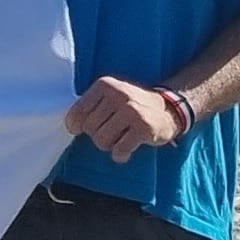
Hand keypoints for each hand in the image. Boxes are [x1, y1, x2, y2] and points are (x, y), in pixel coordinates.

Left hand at [67, 75, 191, 161]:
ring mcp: (131, 110)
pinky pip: (120, 149)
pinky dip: (121, 154)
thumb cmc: (133, 106)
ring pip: (101, 140)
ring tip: (121, 138)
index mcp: (105, 85)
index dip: (76, 126)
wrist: (169, 109)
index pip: (77, 112)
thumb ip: (89, 107)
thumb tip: (70, 126)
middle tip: (113, 132)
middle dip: (97, 136)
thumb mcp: (110, 96)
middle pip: (89, 128)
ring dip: (109, 146)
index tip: (81, 130)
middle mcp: (118, 95)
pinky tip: (127, 149)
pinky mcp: (143, 127)